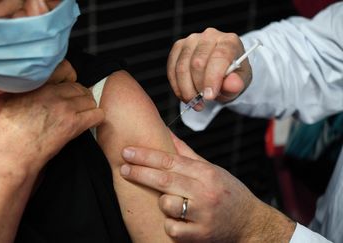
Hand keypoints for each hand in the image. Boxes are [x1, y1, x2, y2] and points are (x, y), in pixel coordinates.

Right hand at [0, 62, 103, 172]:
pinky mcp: (73, 123)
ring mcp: (64, 107)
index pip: (64, 71)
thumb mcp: (10, 102)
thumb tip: (37, 91)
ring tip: (81, 118)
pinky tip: (87, 125)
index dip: (69, 83)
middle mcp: (51, 92)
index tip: (68, 91)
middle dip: (80, 98)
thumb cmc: (7, 135)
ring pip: (90, 100)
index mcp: (36, 85)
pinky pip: (97, 115)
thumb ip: (27, 91)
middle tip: (77, 108)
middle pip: (79, 87)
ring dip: (87, 108)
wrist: (11, 155)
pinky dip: (95, 119)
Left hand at [120, 134, 294, 241]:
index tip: (128, 152)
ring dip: (160, 201)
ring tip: (167, 200)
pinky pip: (172, 228)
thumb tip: (166, 132)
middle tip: (123, 167)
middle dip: (139, 172)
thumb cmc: (230, 193)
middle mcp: (205, 193)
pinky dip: (169, 223)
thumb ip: (186, 153)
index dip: (146, 156)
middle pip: (164, 180)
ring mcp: (203, 215)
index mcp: (207, 173)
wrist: (252, 223)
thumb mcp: (212, 169)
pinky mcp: (200, 235)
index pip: (170, 161)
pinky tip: (176, 219)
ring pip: (166, 204)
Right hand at [167, 28, 251, 108]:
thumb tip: (232, 84)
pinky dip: (176, 86)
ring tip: (194, 101)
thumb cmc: (231, 75)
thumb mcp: (239, 83)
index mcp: (229, 41)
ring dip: (186, 89)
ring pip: (182, 67)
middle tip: (202, 102)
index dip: (213, 78)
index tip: (209, 96)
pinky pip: (172, 69)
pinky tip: (185, 95)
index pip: (220, 56)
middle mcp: (210, 36)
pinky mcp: (178, 47)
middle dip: (198, 87)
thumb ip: (236, 84)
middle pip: (197, 62)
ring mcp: (191, 40)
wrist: (222, 70)